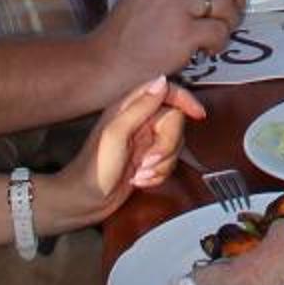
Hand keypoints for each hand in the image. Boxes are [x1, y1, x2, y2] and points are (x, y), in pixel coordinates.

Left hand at [41, 76, 201, 232]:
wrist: (85, 202)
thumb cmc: (94, 169)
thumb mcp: (116, 133)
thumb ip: (140, 106)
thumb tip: (162, 81)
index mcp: (130, 107)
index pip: (166, 92)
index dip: (185, 100)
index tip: (198, 114)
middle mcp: (139, 121)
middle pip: (175, 122)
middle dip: (167, 146)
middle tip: (149, 160)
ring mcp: (145, 141)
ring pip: (175, 144)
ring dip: (161, 164)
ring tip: (140, 173)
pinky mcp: (148, 160)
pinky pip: (169, 162)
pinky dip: (159, 174)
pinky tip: (140, 180)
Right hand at [88, 0, 249, 101]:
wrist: (105, 62)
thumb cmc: (126, 32)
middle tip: (237, 8)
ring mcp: (176, 6)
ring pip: (225, 3)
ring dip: (230, 21)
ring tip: (217, 33)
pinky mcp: (183, 34)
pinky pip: (219, 31)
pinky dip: (219, 42)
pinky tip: (207, 50)